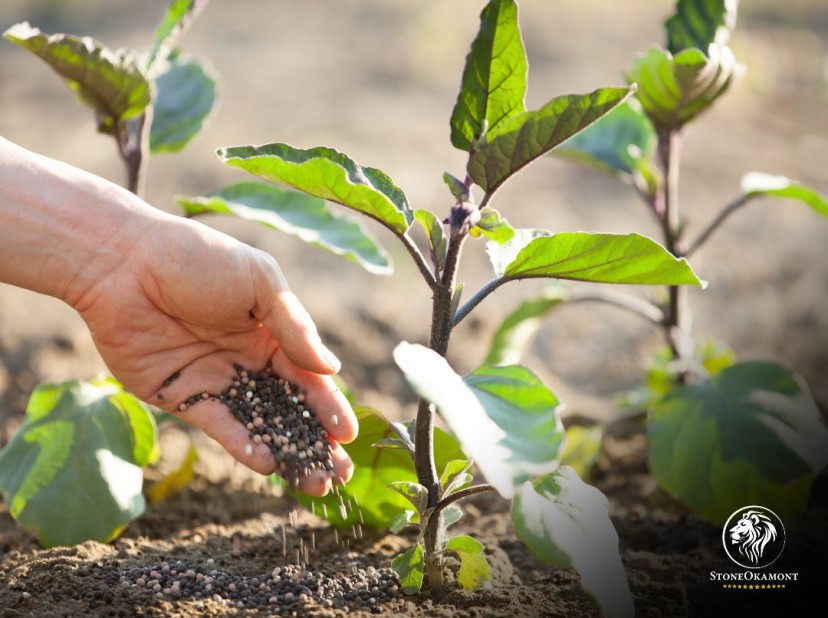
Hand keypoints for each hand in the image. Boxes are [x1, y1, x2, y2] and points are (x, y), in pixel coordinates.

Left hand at [72, 214, 356, 495]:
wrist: (124, 262)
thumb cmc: (198, 259)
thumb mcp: (260, 281)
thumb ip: (295, 327)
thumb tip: (331, 369)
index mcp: (270, 332)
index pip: (308, 376)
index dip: (329, 405)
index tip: (348, 434)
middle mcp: (247, 360)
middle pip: (288, 408)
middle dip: (315, 441)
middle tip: (339, 473)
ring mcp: (216, 380)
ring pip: (259, 424)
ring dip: (287, 453)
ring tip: (313, 483)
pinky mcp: (182, 396)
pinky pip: (219, 425)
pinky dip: (243, 446)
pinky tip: (268, 464)